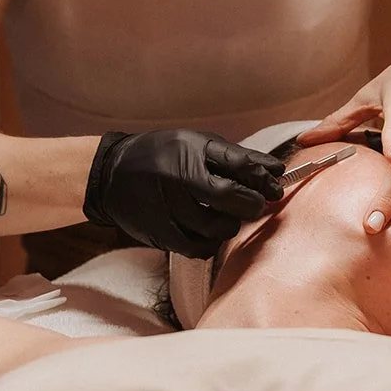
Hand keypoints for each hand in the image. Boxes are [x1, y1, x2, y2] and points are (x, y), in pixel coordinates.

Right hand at [83, 129, 283, 257]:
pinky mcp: (160, 233)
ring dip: (231, 225)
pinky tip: (209, 230)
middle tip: (253, 204)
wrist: (112, 174)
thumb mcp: (196, 144)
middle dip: (251, 205)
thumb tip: (278, 170)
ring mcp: (167, 207)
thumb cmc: (163, 155)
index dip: (264, 179)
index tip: (274, 186)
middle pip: (230, 199)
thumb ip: (236, 158)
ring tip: (228, 216)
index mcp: (190, 150)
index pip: (240, 166)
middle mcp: (177, 178)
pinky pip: (198, 247)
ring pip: (216, 228)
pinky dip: (210, 242)